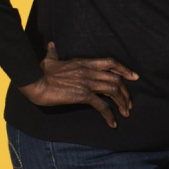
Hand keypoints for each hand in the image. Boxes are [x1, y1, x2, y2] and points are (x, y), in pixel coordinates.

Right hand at [18, 42, 137, 128]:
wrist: (35, 82)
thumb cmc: (40, 72)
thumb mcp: (50, 60)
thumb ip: (54, 52)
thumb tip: (51, 44)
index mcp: (85, 63)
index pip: (111, 62)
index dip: (125, 69)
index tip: (134, 76)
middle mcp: (90, 72)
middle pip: (116, 79)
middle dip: (126, 92)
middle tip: (129, 103)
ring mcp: (87, 83)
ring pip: (114, 91)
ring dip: (122, 102)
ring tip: (126, 112)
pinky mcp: (83, 95)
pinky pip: (102, 106)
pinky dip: (110, 115)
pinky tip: (113, 123)